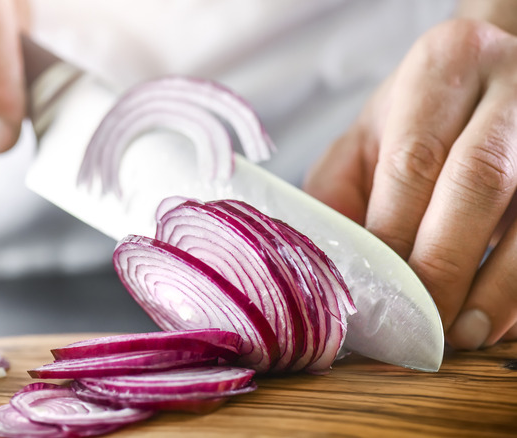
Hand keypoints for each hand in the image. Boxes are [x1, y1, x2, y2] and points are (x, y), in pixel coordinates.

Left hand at [304, 19, 516, 349]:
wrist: (498, 73)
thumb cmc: (421, 116)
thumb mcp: (367, 135)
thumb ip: (339, 191)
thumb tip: (330, 265)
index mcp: (445, 66)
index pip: (413, 159)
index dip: (394, 234)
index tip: (375, 290)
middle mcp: (510, 88)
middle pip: (477, 183)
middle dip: (443, 264)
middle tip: (418, 323)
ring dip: (497, 286)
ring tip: (460, 333)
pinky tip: (496, 316)